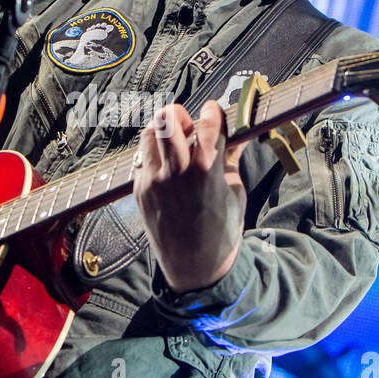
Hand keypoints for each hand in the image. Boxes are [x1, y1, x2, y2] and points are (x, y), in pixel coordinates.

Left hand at [133, 101, 248, 293]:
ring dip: (163, 130)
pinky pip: (143, 159)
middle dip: (181, 113)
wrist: (195, 268)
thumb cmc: (221, 232)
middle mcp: (176, 172)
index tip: (215, 109)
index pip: (208, 123)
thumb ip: (231, 159)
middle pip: (169, 119)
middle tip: (189, 123)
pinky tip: (167, 163)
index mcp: (206, 170)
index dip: (213, 111)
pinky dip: (155, 154)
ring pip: (150, 134)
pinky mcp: (140, 190)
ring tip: (175, 140)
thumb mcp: (235, 193)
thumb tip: (238, 135)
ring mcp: (154, 181)